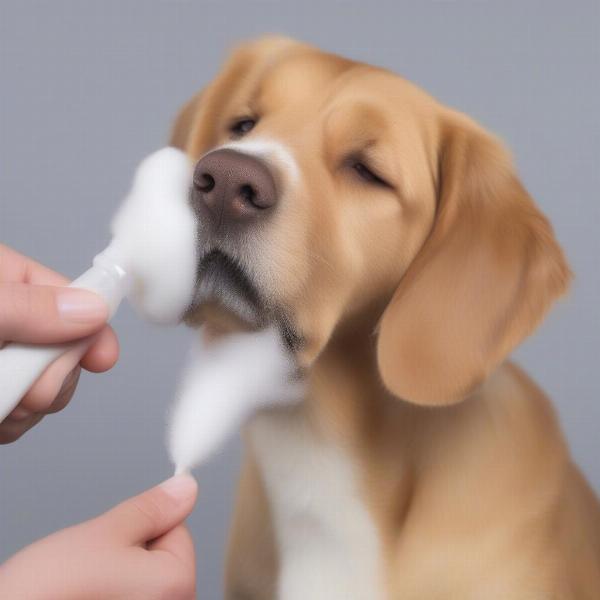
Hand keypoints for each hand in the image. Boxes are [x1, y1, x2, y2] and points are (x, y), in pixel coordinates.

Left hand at [0, 244, 118, 442]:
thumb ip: (30, 307)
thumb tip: (92, 310)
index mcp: (8, 283)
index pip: (72, 296)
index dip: (92, 327)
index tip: (103, 357)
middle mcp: (14, 322)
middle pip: (69, 349)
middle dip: (53, 376)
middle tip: (23, 385)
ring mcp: (7, 361)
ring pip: (51, 388)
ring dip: (30, 406)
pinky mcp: (1, 394)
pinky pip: (25, 417)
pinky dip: (14, 423)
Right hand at [0, 474, 197, 598]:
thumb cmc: (48, 593)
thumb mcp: (105, 532)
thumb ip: (151, 509)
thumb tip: (186, 489)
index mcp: (177, 586)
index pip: (179, 531)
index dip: (144, 525)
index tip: (115, 537)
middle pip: (162, 560)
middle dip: (131, 553)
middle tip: (94, 564)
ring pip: (141, 581)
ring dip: (117, 575)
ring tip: (83, 586)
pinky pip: (127, 597)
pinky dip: (108, 594)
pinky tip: (83, 598)